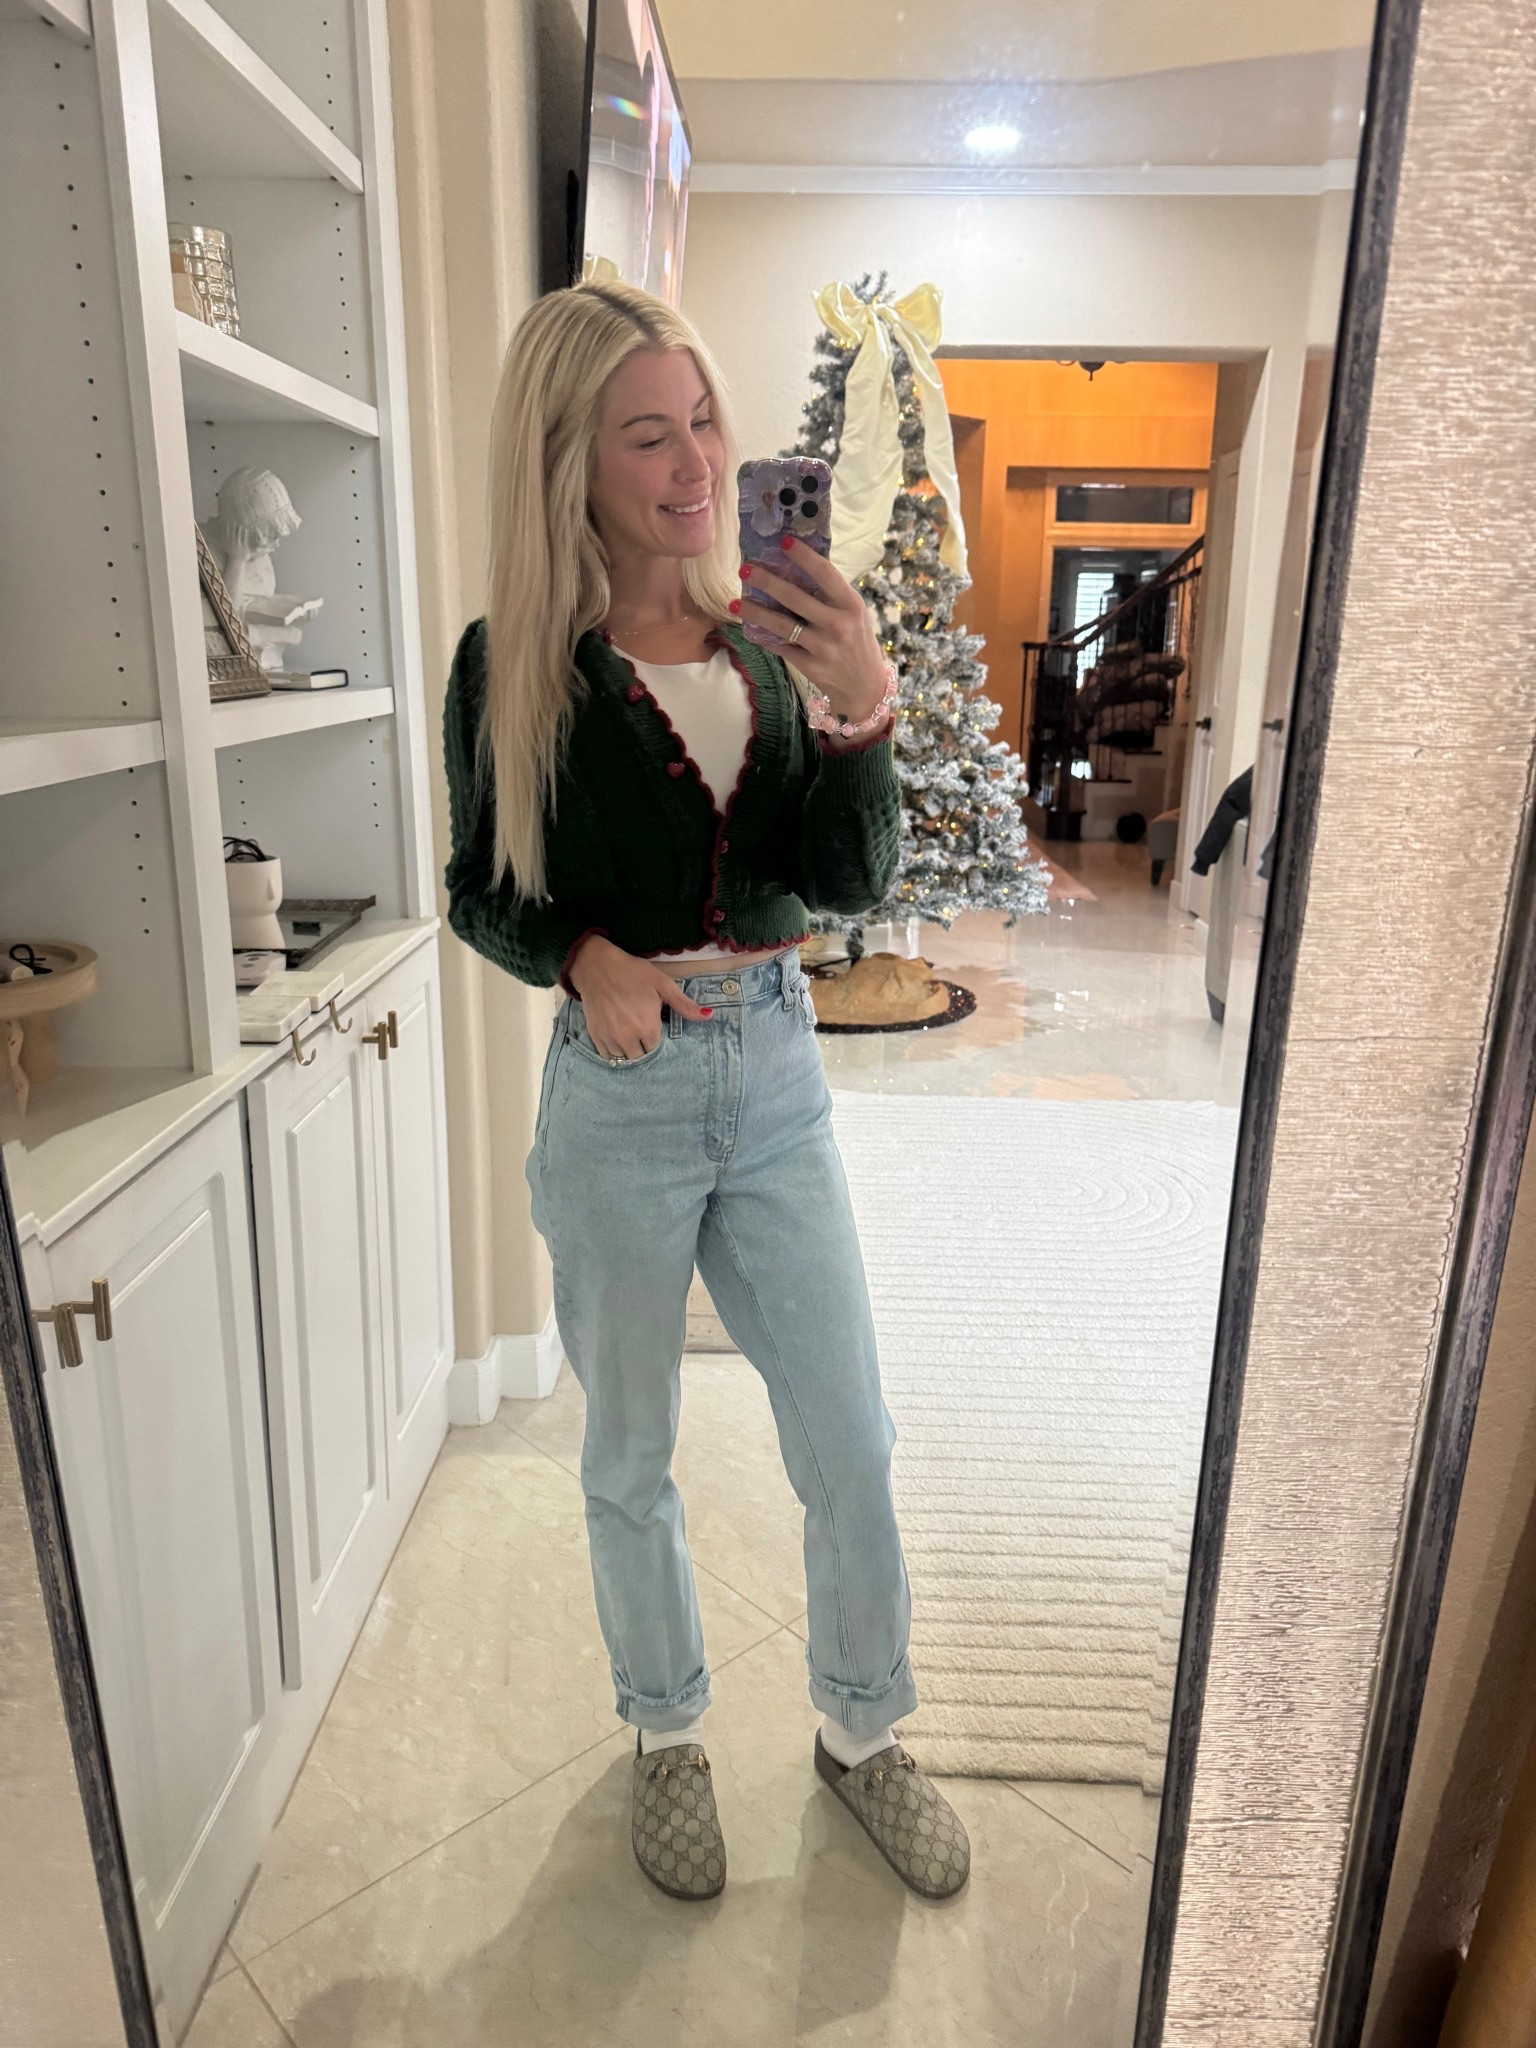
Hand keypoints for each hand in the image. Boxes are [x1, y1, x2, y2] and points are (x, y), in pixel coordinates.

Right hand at [566, 935, 712, 1058]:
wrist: (598, 966)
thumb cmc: (633, 973)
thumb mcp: (663, 985)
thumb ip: (685, 1005)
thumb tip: (709, 1016)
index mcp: (648, 1029)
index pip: (656, 1049)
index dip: (656, 1038)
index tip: (654, 1027)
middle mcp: (628, 1039)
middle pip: (641, 1057)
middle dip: (643, 1047)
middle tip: (642, 1030)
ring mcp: (610, 1039)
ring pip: (624, 1059)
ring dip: (629, 1051)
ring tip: (630, 1035)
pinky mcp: (596, 1036)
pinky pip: (607, 1056)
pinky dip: (614, 1052)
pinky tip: (617, 1038)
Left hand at [736, 538, 890, 727]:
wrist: (865, 687)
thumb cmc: (857, 642)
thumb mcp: (854, 614)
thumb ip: (831, 595)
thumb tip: (798, 567)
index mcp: (850, 604)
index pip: (825, 574)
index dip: (803, 556)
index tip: (783, 541)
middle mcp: (837, 624)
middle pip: (795, 597)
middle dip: (766, 581)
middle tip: (745, 568)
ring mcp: (823, 647)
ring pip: (782, 625)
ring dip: (755, 611)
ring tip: (734, 601)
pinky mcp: (811, 666)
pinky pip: (781, 647)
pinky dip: (764, 637)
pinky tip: (749, 628)